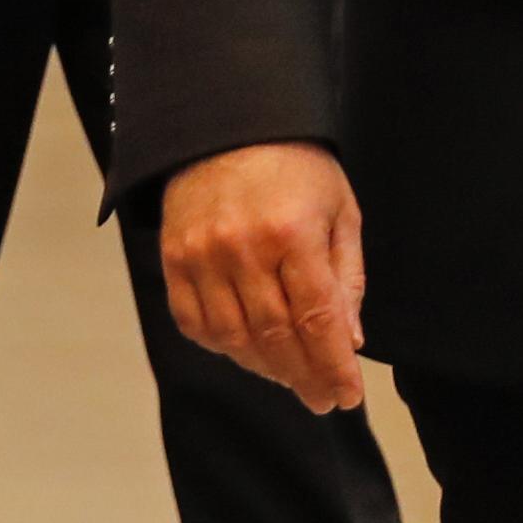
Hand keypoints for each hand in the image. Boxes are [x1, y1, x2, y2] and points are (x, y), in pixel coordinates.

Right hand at [160, 141, 368, 411]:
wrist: (229, 123)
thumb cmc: (297, 167)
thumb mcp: (339, 210)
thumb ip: (345, 277)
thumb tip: (349, 342)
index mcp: (294, 233)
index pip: (317, 320)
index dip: (333, 366)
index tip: (348, 396)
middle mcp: (244, 248)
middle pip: (276, 337)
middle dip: (304, 376)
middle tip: (322, 398)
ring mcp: (202, 256)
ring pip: (234, 338)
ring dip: (265, 368)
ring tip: (290, 375)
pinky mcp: (173, 259)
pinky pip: (194, 323)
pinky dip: (221, 346)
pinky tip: (246, 350)